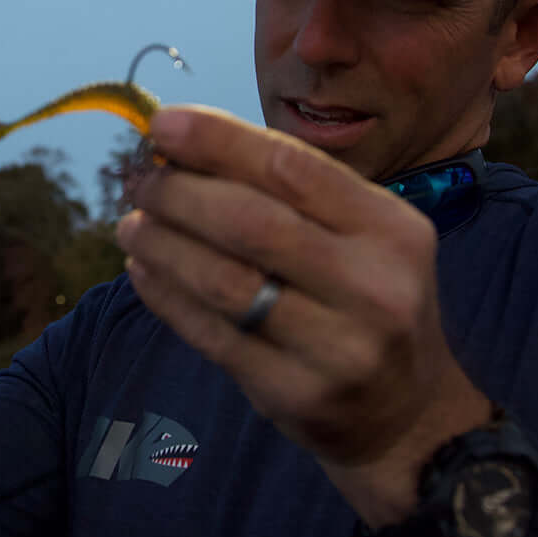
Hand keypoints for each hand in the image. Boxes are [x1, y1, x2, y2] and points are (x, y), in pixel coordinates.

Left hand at [116, 106, 490, 525]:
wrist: (406, 413)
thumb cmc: (368, 299)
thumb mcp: (363, 236)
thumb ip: (292, 194)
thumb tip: (187, 148)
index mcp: (391, 228)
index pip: (291, 167)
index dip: (218, 140)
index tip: (163, 124)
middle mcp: (372, 285)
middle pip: (250, 222)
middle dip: (179, 193)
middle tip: (139, 181)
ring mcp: (337, 347)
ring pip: (223, 281)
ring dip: (162, 244)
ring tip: (131, 225)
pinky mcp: (295, 394)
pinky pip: (211, 335)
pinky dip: (167, 296)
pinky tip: (143, 270)